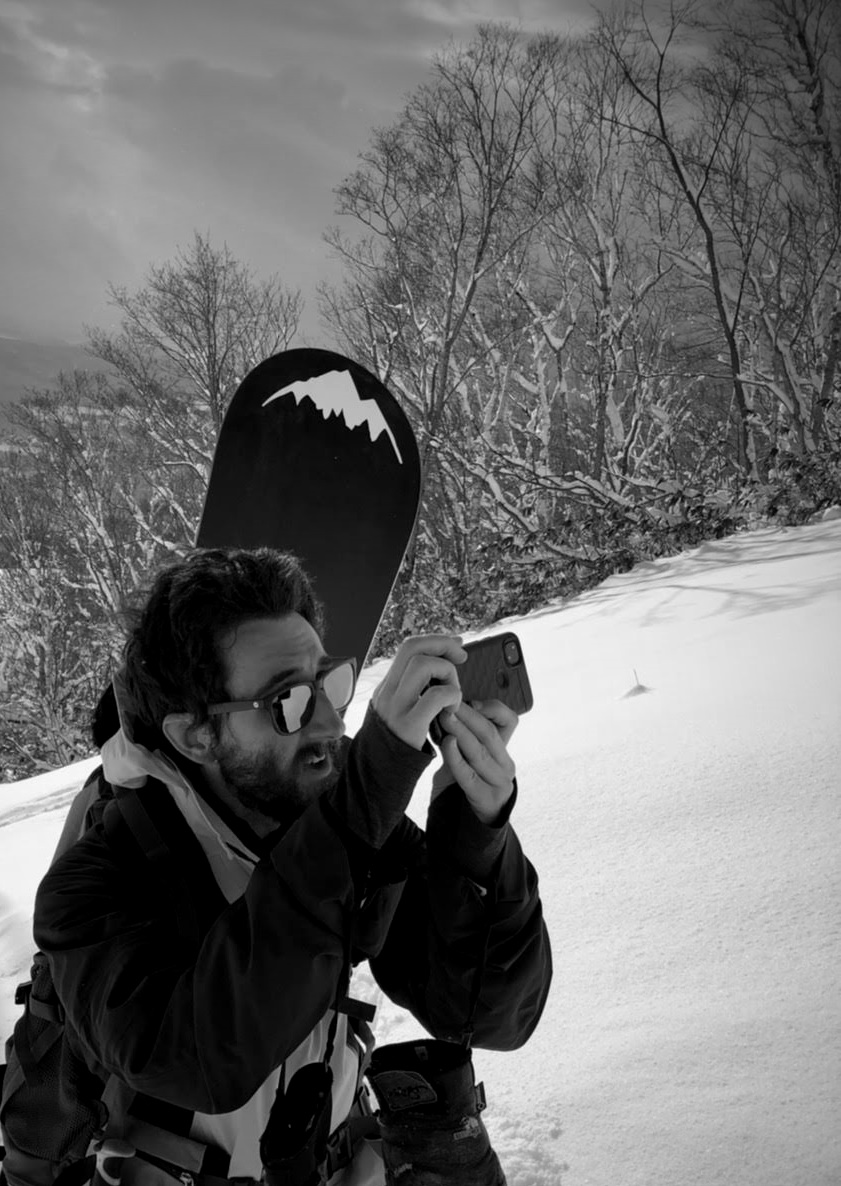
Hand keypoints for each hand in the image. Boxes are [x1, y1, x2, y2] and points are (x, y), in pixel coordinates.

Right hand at [371, 635, 466, 750]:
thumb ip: (416, 689)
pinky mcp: (409, 725)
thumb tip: (443, 663)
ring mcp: (396, 707)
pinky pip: (436, 696)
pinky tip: (453, 709)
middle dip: (442, 645)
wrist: (381, 774)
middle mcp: (388, 691)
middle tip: (462, 656)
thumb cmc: (401, 741)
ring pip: (424, 666)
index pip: (409, 647)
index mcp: (388, 685)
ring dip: (448, 673)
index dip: (435, 641)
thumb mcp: (400, 709)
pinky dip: (451, 696)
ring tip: (454, 692)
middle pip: (413, 648)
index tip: (456, 646)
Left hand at [431, 699, 517, 824]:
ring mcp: (498, 783)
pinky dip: (456, 756)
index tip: (471, 701)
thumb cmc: (461, 783)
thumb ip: (463, 736)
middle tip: (448, 703)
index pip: (510, 721)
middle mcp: (506, 766)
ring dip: (460, 731)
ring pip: (479, 751)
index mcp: (504, 751)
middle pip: (489, 733)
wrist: (464, 823)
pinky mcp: (485, 798)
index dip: (492, 707)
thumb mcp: (467, 757)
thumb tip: (445, 706)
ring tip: (445, 718)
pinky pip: (468, 773)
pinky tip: (446, 743)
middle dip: (467, 716)